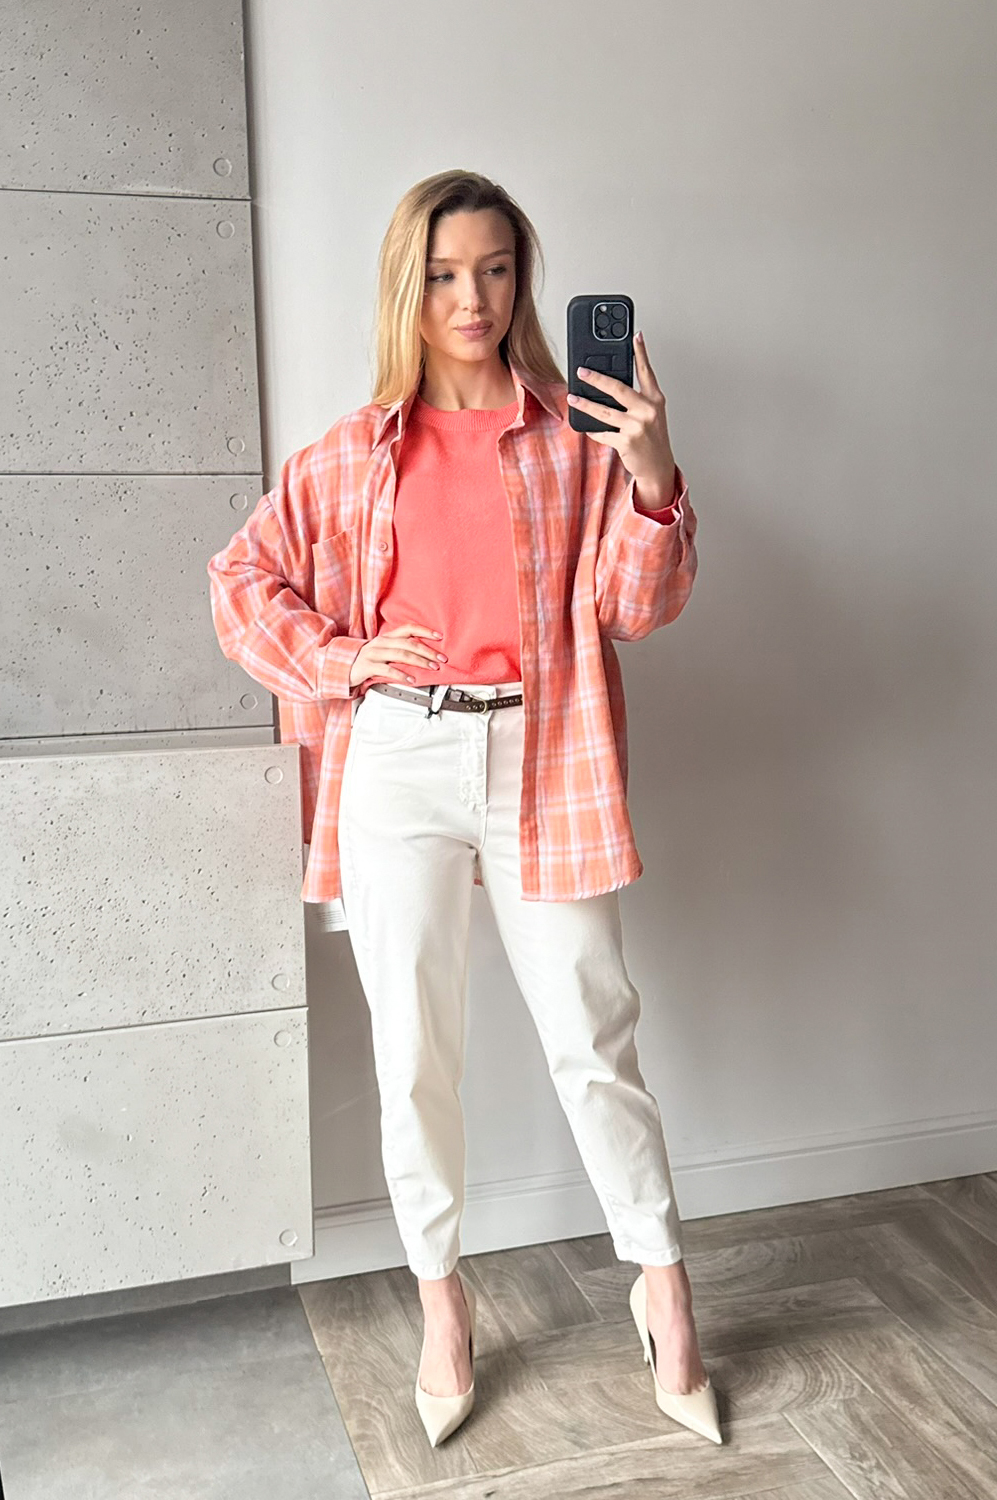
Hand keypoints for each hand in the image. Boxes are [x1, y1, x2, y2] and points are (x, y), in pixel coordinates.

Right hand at [349, 622, 446, 688]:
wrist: (341, 666)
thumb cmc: (367, 659)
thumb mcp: (383, 650)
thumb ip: (399, 649)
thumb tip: (422, 653)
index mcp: (387, 637)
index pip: (408, 629)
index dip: (424, 631)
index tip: (439, 636)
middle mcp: (382, 643)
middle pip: (409, 643)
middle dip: (428, 651)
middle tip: (441, 658)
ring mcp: (374, 654)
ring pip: (401, 655)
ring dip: (419, 661)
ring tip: (432, 667)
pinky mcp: (368, 666)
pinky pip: (387, 670)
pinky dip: (401, 674)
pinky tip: (411, 679)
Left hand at [565, 330, 676, 502]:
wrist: (658, 467)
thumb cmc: (653, 439)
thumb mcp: (652, 414)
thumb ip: (637, 398)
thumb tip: (611, 385)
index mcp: (655, 400)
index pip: (646, 371)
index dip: (641, 352)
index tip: (635, 335)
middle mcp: (648, 410)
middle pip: (618, 388)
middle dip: (597, 378)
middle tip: (581, 371)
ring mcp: (637, 427)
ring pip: (604, 412)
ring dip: (585, 404)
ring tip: (572, 398)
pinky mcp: (627, 442)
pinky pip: (603, 433)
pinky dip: (593, 430)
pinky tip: (585, 426)